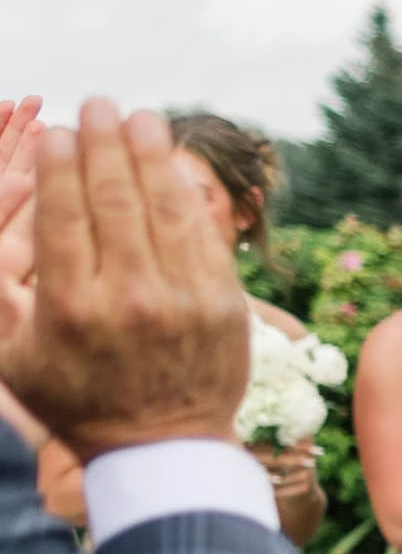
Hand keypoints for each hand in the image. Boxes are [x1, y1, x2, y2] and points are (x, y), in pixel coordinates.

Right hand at [3, 101, 251, 452]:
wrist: (161, 449)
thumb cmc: (75, 399)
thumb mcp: (13, 355)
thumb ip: (0, 291)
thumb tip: (5, 212)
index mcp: (71, 309)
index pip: (64, 216)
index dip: (61, 165)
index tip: (57, 131)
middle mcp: (130, 300)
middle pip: (116, 201)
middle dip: (105, 143)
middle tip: (99, 104)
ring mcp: (184, 302)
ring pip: (165, 210)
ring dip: (152, 155)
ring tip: (141, 117)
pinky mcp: (226, 307)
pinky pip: (204, 237)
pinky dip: (189, 197)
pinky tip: (175, 167)